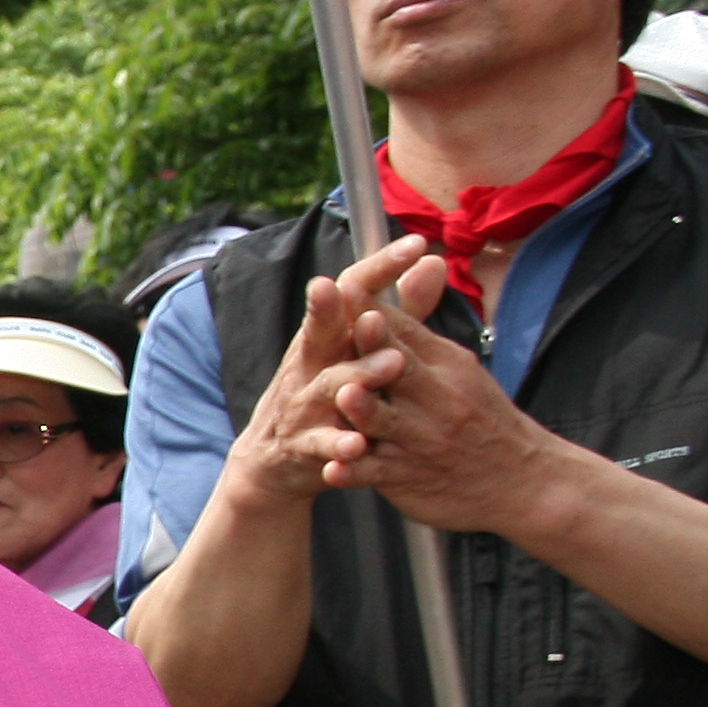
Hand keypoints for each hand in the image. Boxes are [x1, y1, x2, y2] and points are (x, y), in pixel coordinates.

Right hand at [222, 235, 442, 512]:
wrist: (273, 462)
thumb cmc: (326, 397)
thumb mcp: (357, 350)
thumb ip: (401, 310)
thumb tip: (434, 261)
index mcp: (328, 334)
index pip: (350, 290)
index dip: (381, 267)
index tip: (416, 244)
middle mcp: (309, 363)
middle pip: (320, 330)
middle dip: (330, 311)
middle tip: (367, 301)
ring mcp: (302, 404)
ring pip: (329, 386)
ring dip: (358, 375)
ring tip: (391, 364)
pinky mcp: (301, 446)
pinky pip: (320, 445)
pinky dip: (338, 446)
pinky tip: (358, 445)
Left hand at [325, 308, 582, 537]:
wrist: (524, 482)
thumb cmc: (479, 418)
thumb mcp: (460, 371)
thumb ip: (420, 334)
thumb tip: (414, 270)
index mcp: (446, 366)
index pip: (406, 332)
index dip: (376, 308)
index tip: (349, 284)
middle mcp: (436, 399)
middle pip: (400, 368)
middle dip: (379, 347)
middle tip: (360, 323)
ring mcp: (420, 440)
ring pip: (385, 421)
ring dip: (366, 409)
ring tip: (347, 394)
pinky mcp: (406, 477)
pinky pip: (375, 472)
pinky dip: (354, 470)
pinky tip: (333, 470)